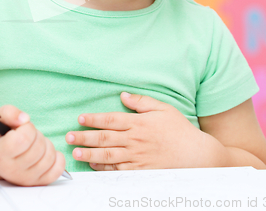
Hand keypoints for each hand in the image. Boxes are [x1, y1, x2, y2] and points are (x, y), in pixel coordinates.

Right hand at [0, 104, 65, 185]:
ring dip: (46, 144)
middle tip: (28, 136)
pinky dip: (57, 158)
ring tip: (35, 144)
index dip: (27, 128)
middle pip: (38, 148)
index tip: (21, 128)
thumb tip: (24, 119)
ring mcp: (25, 179)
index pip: (24, 139)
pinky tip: (46, 152)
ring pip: (49, 157)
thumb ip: (9, 113)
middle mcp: (11, 170)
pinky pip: (57, 169)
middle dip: (37, 135)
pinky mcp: (37, 182)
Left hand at [65, 92, 208, 170]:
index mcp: (139, 123)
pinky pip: (118, 170)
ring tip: (75, 151)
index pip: (111, 119)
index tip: (80, 118)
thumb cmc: (179, 129)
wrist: (196, 155)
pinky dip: (104, 167)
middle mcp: (135, 140)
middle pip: (105, 138)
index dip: (94, 119)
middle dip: (85, 136)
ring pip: (108, 155)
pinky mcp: (140, 171)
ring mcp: (137, 157)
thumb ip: (141, 101)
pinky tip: (93, 164)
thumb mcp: (163, 108)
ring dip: (90, 153)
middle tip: (68, 136)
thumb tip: (123, 95)